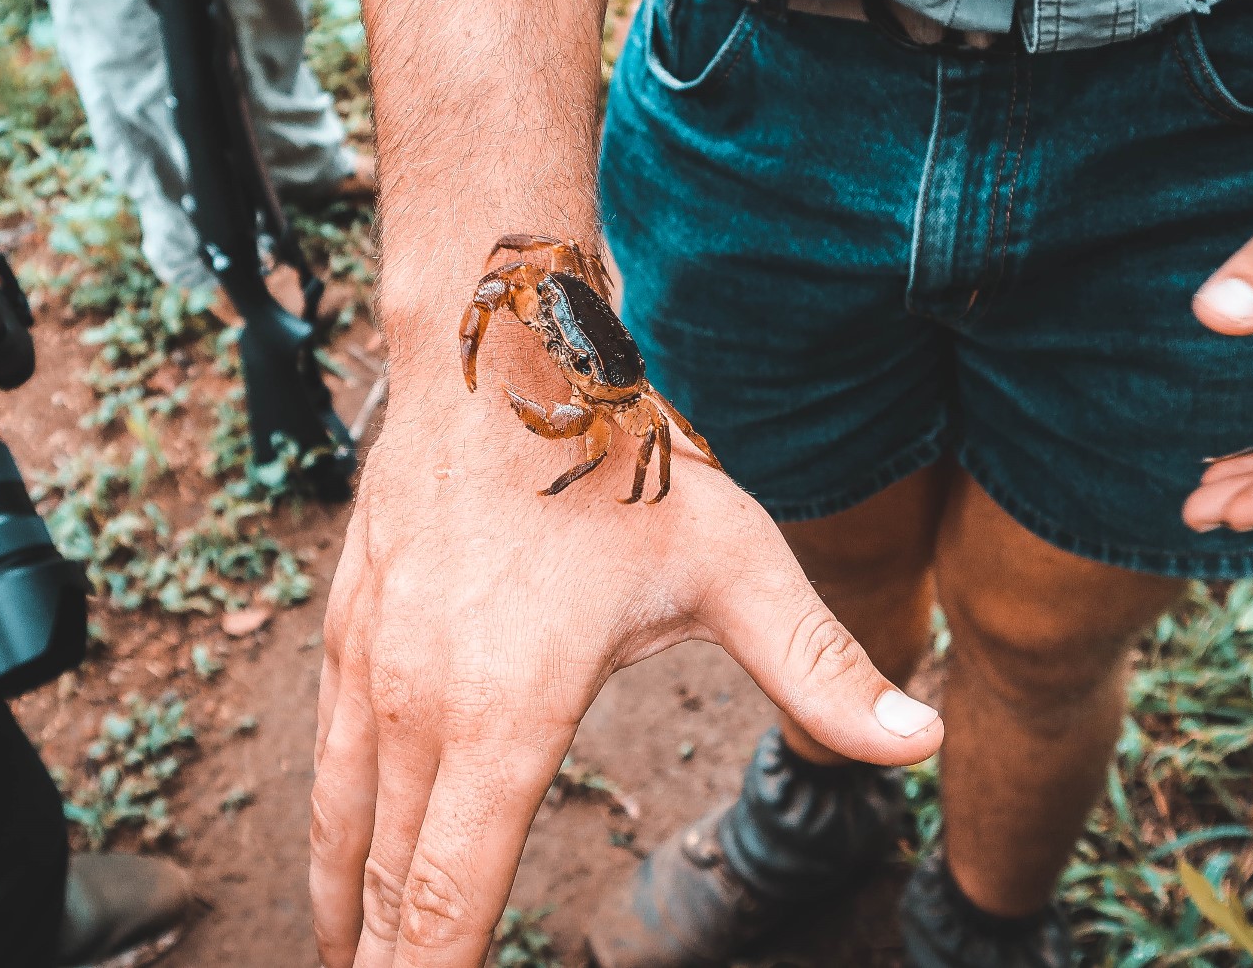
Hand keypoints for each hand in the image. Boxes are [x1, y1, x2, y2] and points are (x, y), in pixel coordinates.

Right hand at [310, 336, 944, 967]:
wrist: (496, 346)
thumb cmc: (614, 456)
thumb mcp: (733, 562)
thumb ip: (821, 667)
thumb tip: (925, 742)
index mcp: (505, 712)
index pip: (449, 896)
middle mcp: (417, 704)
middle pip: (386, 886)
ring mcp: (368, 668)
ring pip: (341, 831)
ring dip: (346, 918)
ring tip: (353, 967)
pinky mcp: (348, 633)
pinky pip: (327, 764)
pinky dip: (331, 840)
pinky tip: (339, 870)